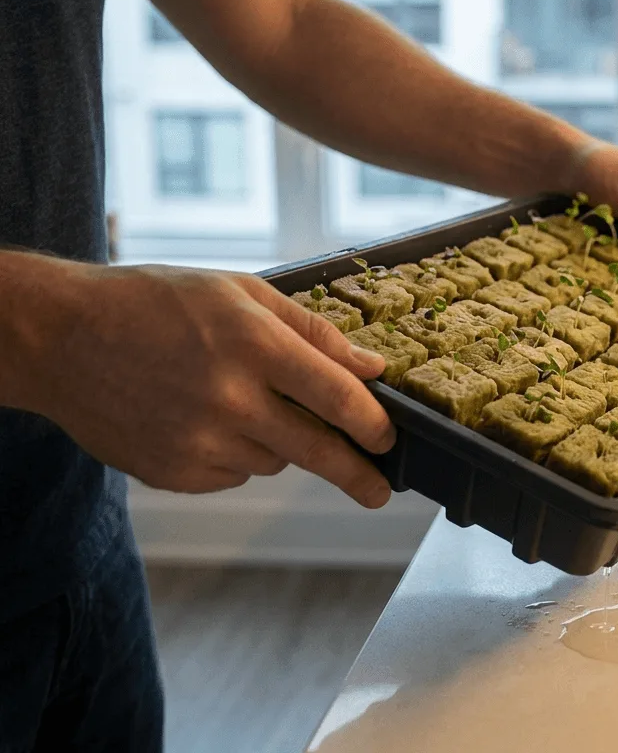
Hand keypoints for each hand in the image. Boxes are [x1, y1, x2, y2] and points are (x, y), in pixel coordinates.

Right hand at [31, 264, 395, 507]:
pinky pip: (233, 474)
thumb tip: (370, 369)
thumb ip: (312, 331)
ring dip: (278, 442)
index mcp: (254, 344)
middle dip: (358, 474)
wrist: (60, 338)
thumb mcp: (239, 292)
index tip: (389, 440)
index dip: (374, 425)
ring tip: (235, 401)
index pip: (339, 398)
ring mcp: (201, 441)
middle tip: (379, 492)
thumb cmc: (154, 304)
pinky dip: (235, 454)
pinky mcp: (175, 472)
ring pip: (275, 460)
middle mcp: (231, 399)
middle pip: (319, 451)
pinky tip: (202, 418)